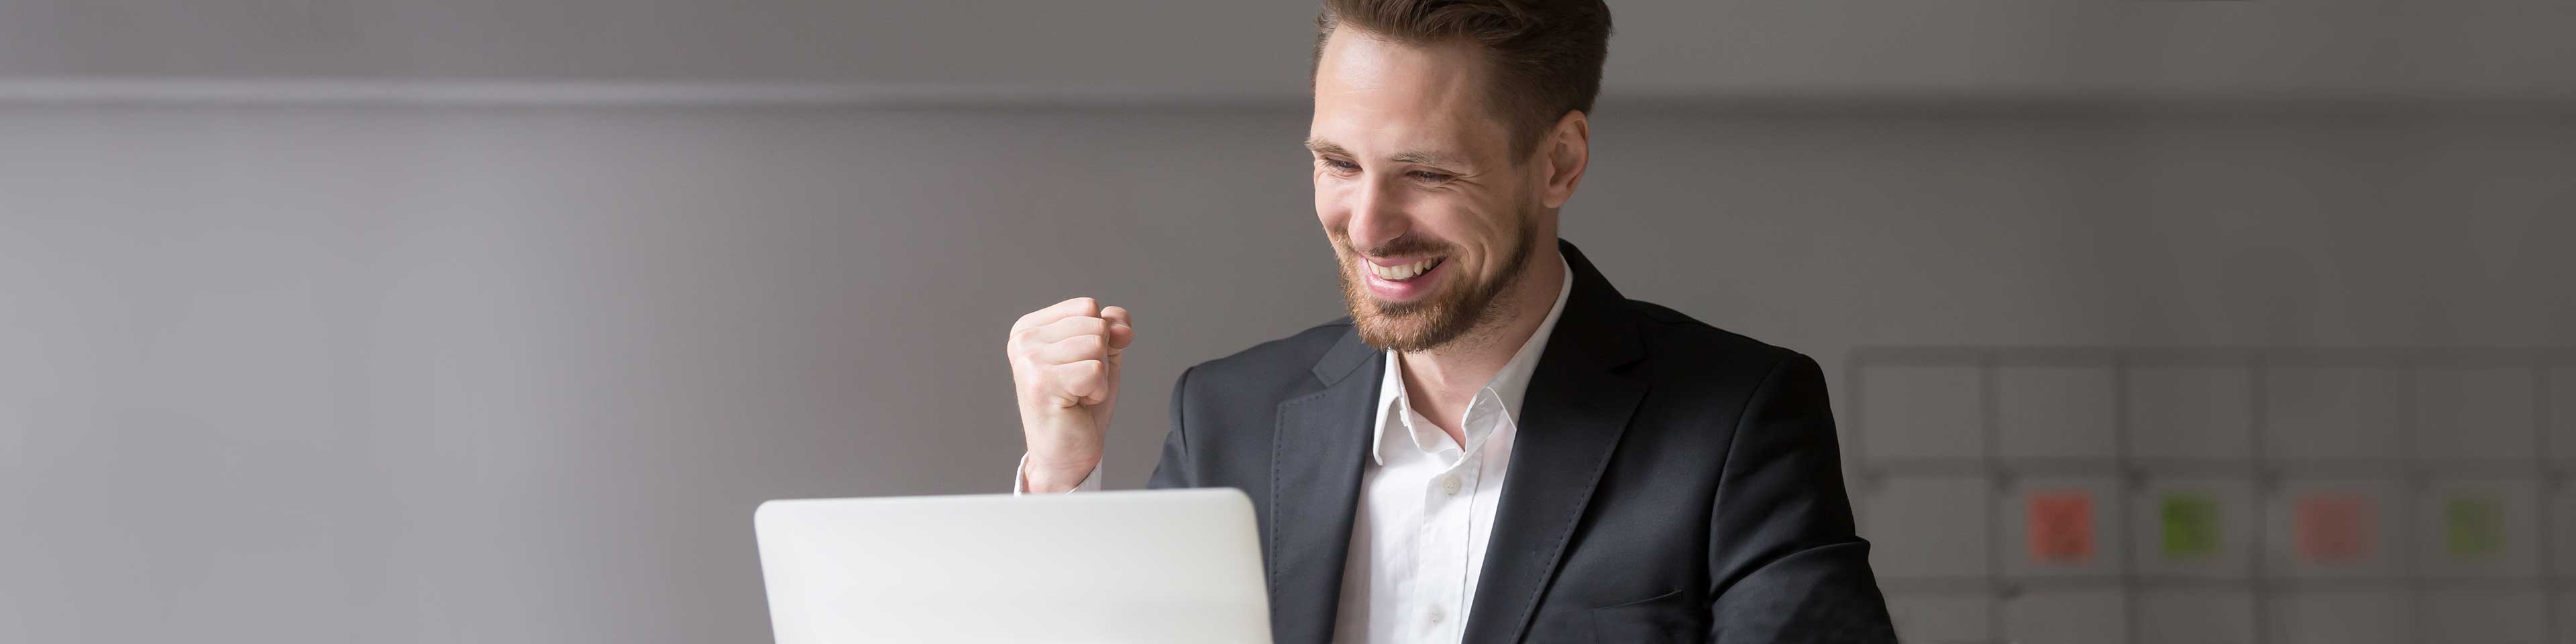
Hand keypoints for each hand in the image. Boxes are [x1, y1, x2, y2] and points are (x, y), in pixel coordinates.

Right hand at [1006, 297, 1133, 491]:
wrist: (1066, 454)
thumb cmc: (1080, 406)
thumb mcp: (1103, 357)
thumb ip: (1112, 329)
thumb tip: (1122, 326)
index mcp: (1030, 326)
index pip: (1088, 306)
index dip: (1100, 338)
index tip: (1077, 366)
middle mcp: (1023, 339)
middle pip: (1095, 325)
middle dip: (1100, 359)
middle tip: (1078, 385)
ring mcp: (1028, 359)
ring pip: (1096, 346)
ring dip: (1099, 377)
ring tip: (1077, 395)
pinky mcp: (1041, 382)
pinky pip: (1095, 371)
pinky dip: (1096, 392)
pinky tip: (1076, 405)